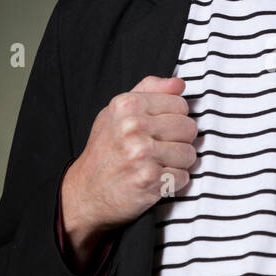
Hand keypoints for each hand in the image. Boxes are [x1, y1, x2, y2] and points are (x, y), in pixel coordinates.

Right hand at [61, 75, 198, 258]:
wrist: (86, 192)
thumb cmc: (105, 150)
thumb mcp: (117, 112)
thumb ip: (149, 91)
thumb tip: (179, 83)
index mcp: (127, 105)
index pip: (180, 104)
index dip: (175, 118)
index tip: (159, 129)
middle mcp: (133, 127)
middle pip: (189, 128)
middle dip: (180, 140)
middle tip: (160, 149)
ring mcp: (142, 155)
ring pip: (189, 154)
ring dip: (178, 163)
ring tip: (158, 164)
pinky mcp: (150, 181)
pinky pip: (184, 177)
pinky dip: (173, 182)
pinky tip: (156, 180)